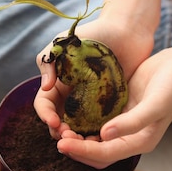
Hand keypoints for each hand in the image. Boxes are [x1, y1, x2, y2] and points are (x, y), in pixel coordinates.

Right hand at [33, 16, 154, 140]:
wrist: (127, 29)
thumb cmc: (94, 32)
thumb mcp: (64, 43)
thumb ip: (48, 61)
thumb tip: (45, 87)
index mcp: (58, 83)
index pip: (45, 104)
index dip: (45, 115)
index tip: (54, 121)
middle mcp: (73, 96)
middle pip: (60, 122)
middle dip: (60, 132)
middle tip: (69, 136)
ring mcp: (92, 102)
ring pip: (80, 128)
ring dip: (78, 138)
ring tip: (84, 141)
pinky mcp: (112, 106)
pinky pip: (103, 125)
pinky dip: (100, 135)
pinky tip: (102, 139)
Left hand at [50, 46, 171, 168]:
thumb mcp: (154, 105)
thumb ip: (131, 122)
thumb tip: (103, 135)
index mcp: (140, 142)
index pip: (104, 155)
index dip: (81, 151)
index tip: (61, 143)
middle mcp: (130, 136)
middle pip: (96, 152)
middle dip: (76, 147)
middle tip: (56, 135)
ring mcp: (124, 122)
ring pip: (94, 136)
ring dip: (78, 135)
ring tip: (59, 126)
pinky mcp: (119, 107)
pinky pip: (97, 118)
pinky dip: (83, 118)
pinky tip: (69, 110)